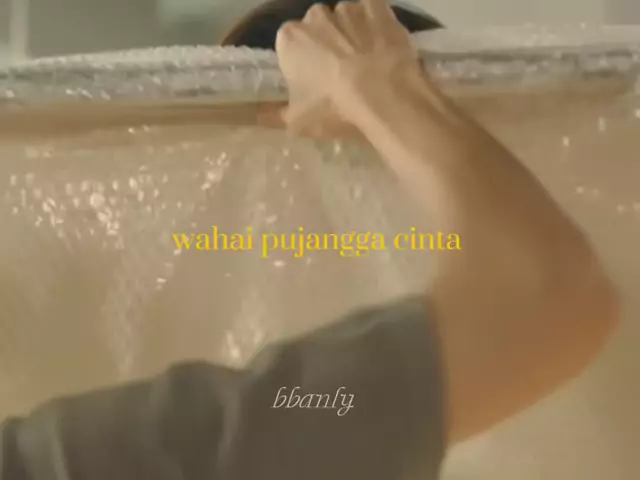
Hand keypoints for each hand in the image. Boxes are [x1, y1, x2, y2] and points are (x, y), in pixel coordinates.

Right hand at [274, 0, 421, 137]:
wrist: (385, 98)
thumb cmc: (333, 108)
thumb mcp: (296, 122)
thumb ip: (274, 115)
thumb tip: (257, 115)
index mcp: (290, 38)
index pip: (289, 45)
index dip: (302, 63)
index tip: (313, 82)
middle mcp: (316, 16)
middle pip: (318, 28)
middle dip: (326, 46)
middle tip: (340, 75)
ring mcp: (349, 9)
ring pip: (346, 19)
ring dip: (352, 35)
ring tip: (366, 64)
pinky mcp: (380, 9)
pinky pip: (374, 12)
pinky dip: (376, 26)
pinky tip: (382, 47)